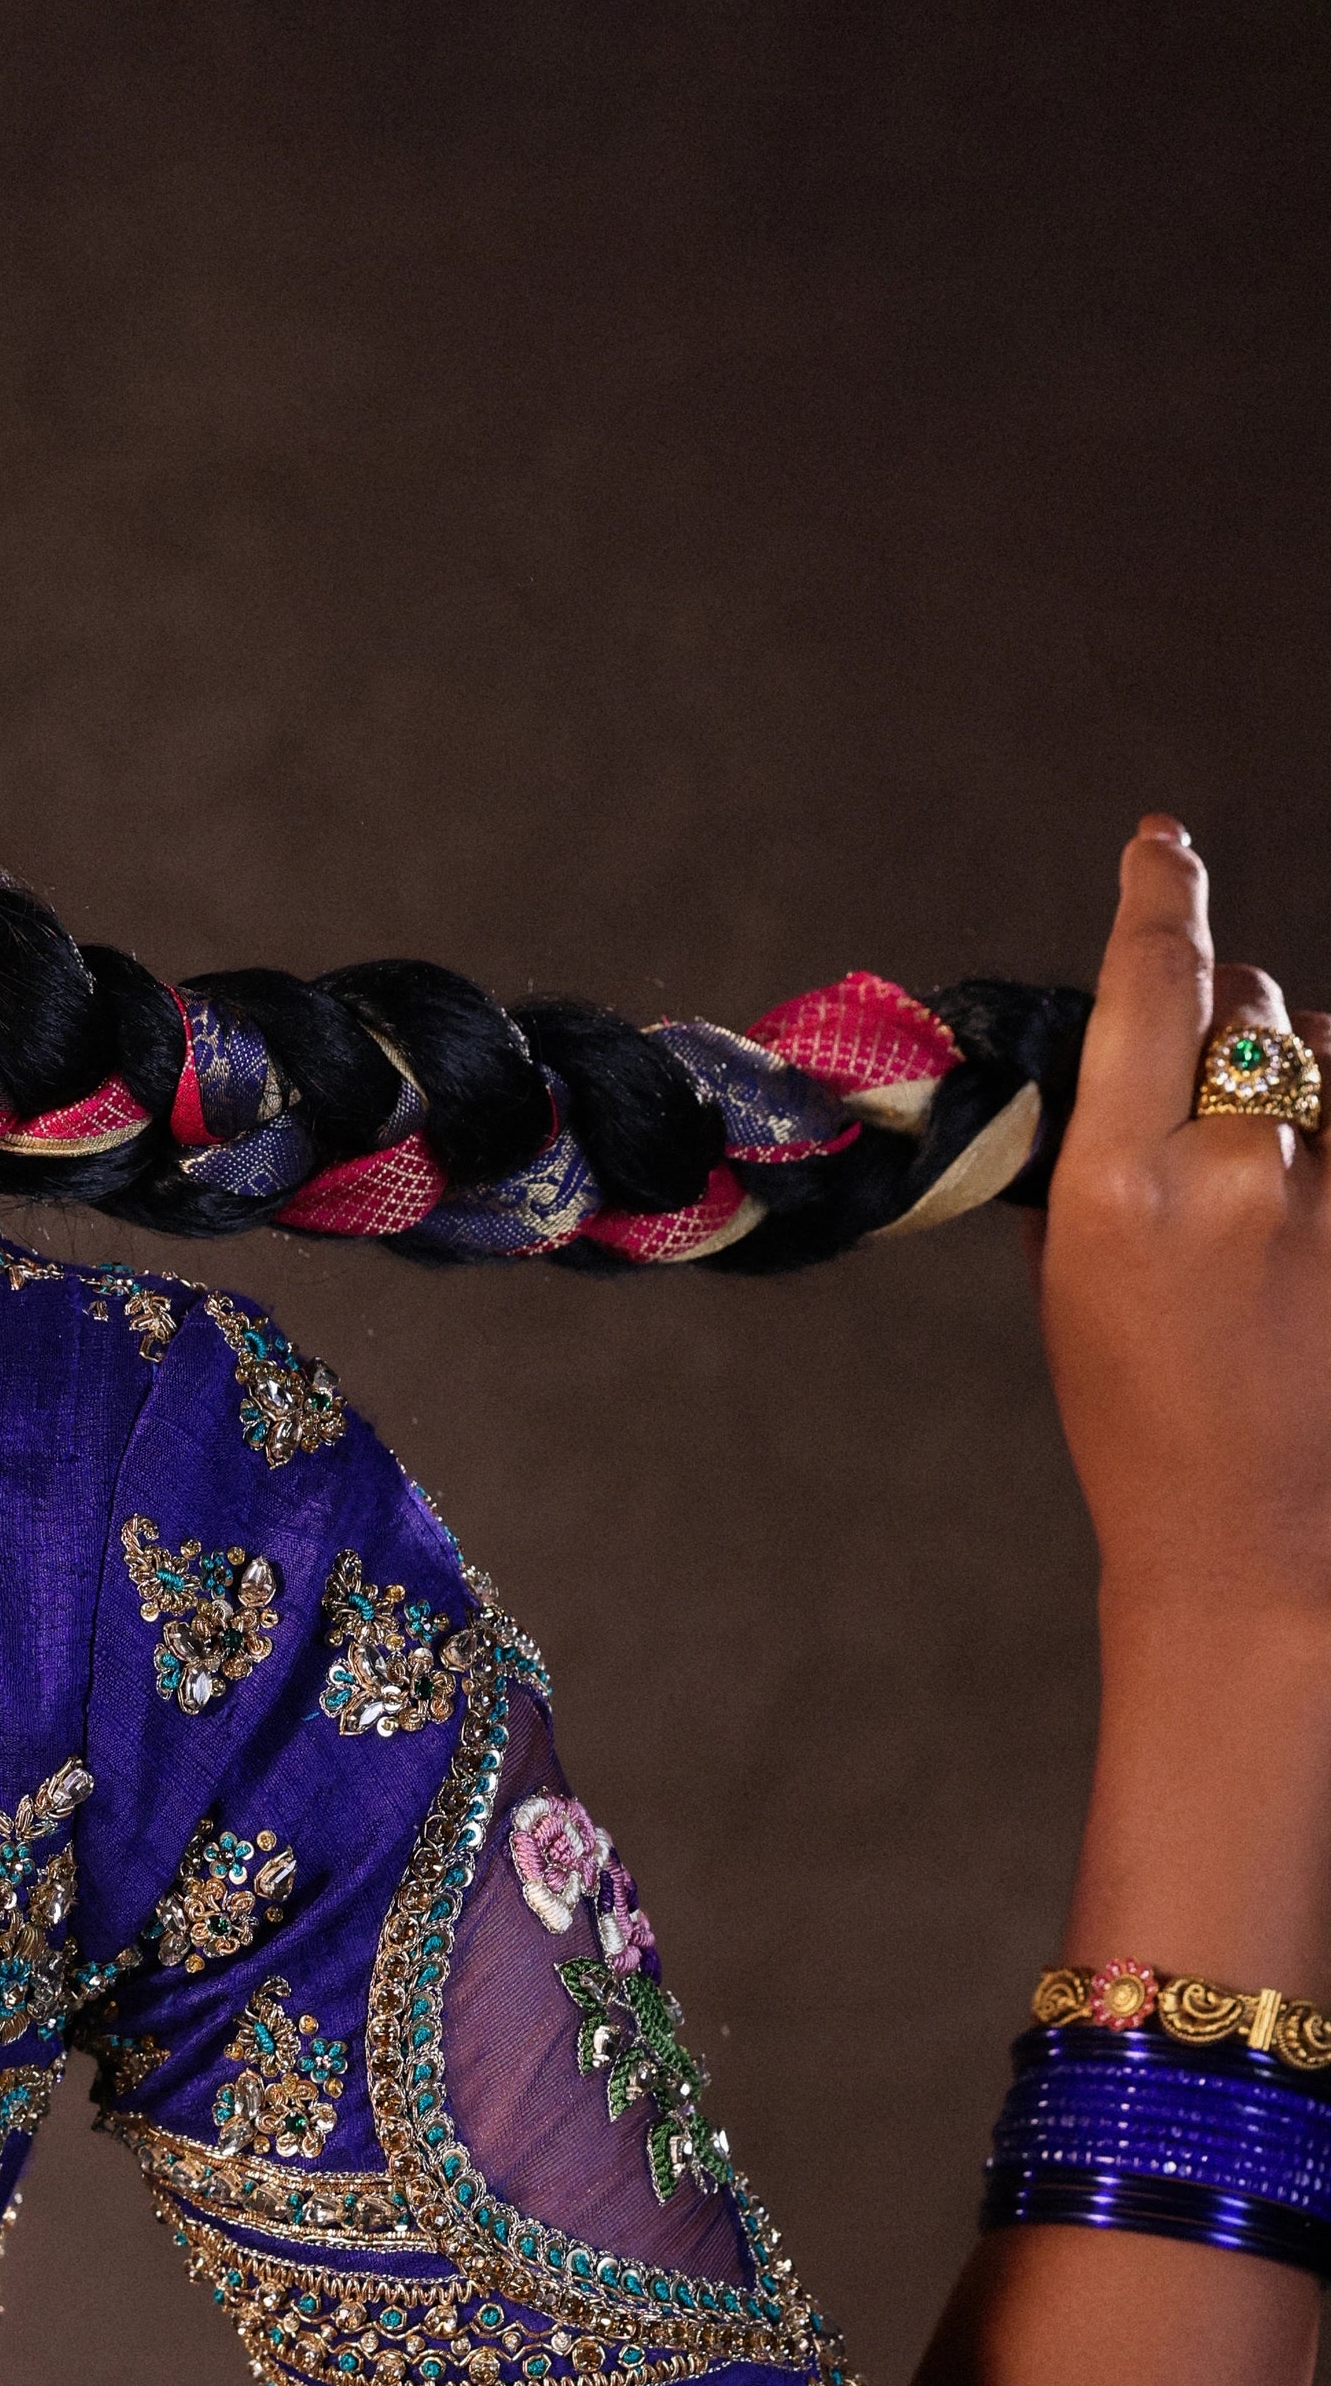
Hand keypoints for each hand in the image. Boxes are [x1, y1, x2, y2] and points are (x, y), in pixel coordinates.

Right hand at [1041, 822, 1330, 1650]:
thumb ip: (1098, 1160)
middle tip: (1215, 1108)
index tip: (1163, 843)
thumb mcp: (1078, 1284)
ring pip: (1326, 1054)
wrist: (1255, 1542)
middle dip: (1231, 1026)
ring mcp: (1328, 1197)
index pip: (1152, 979)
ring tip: (1277, 1194)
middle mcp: (1232, 1170)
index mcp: (1121, 1183)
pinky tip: (1310, 1214)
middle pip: (1251, 1004)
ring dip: (1304, 1085)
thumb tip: (1123, 1064)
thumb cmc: (1145, 1424)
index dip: (1161, 893)